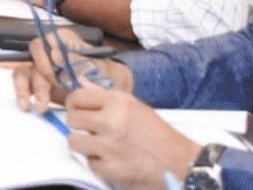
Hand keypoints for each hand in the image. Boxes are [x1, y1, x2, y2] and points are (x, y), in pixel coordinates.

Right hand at [13, 30, 131, 110]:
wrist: (112, 95)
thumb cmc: (108, 75)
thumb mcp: (99, 66)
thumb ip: (77, 60)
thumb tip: (54, 55)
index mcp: (64, 42)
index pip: (44, 42)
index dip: (44, 57)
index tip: (53, 74)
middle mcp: (49, 52)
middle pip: (32, 59)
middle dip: (39, 78)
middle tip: (47, 97)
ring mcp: (42, 68)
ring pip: (23, 72)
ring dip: (25, 89)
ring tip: (34, 107)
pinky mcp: (39, 84)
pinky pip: (24, 85)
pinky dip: (23, 95)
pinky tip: (28, 106)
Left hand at [65, 85, 200, 188]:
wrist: (181, 162)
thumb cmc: (158, 133)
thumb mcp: (134, 107)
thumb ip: (104, 96)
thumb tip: (81, 82)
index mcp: (118, 102)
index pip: (77, 96)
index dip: (74, 104)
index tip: (78, 109)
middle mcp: (111, 121)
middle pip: (71, 118)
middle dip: (78, 124)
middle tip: (90, 129)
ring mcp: (110, 146)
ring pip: (74, 141)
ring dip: (84, 145)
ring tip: (99, 145)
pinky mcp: (111, 169)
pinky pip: (89, 163)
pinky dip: (98, 163)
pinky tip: (111, 159)